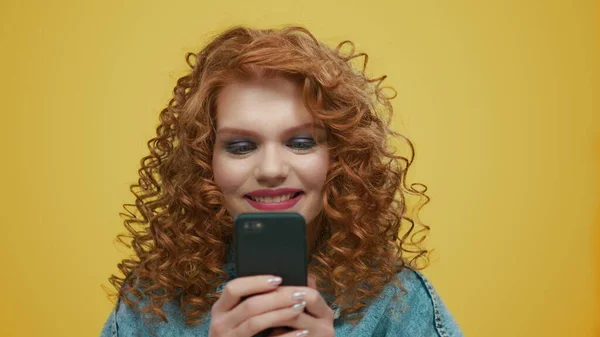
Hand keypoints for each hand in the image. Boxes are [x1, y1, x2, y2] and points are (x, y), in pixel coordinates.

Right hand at [209, 275, 334, 336]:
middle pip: (249, 305)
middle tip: (299, 293)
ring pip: (256, 323)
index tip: (278, 279)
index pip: (233, 288)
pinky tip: (301, 331)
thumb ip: (251, 300)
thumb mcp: (237, 316)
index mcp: (220, 309)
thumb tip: (279, 282)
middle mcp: (220, 324)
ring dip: (281, 313)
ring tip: (300, 307)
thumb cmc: (240, 332)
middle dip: (276, 298)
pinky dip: (286, 336)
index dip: (256, 282)